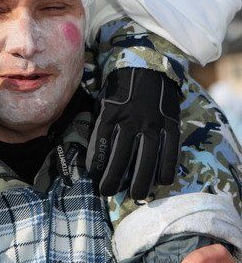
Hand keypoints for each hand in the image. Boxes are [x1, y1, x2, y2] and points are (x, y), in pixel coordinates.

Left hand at [86, 68, 180, 198]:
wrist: (148, 67)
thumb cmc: (120, 89)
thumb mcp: (103, 102)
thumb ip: (100, 125)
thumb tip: (92, 154)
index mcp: (110, 113)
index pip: (100, 144)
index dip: (96, 165)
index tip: (95, 178)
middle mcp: (131, 120)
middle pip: (121, 156)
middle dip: (113, 179)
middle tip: (109, 192)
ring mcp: (153, 123)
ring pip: (147, 158)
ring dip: (141, 180)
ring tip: (136, 195)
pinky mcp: (171, 124)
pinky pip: (170, 151)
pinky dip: (166, 168)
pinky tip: (161, 181)